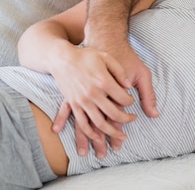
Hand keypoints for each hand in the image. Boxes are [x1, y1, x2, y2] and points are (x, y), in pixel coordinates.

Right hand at [51, 41, 158, 157]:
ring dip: (109, 133)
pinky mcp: (73, 104)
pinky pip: (81, 123)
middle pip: (112, 114)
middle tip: (132, 121)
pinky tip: (96, 139)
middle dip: (125, 120)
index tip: (132, 102)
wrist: (63, 58)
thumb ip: (120, 71)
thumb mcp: (106, 57)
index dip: (130, 102)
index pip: (123, 98)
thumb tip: (129, 86)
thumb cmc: (87, 55)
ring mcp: (81, 101)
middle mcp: (92, 94)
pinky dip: (89, 133)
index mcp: (103, 81)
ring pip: (97, 123)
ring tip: (119, 139)